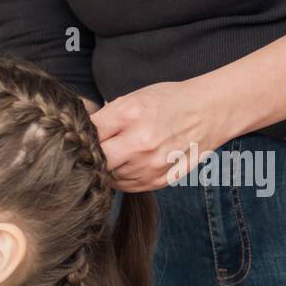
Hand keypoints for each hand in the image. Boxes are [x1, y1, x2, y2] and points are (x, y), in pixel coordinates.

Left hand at [87, 80, 232, 192]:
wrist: (209, 112)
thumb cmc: (168, 102)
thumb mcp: (133, 98)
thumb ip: (103, 117)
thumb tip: (75, 134)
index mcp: (130, 115)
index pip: (88, 135)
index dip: (80, 137)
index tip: (78, 138)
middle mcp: (140, 143)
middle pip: (95, 161)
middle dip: (90, 157)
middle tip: (93, 150)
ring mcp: (150, 165)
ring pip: (108, 177)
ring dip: (107, 167)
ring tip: (119, 151)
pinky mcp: (158, 181)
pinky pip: (125, 186)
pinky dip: (121, 177)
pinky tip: (130, 161)